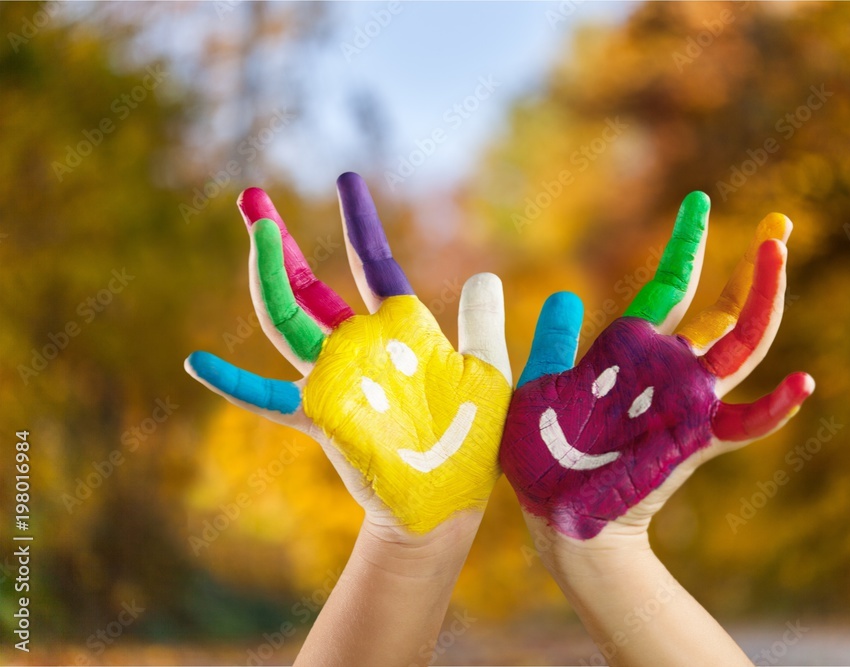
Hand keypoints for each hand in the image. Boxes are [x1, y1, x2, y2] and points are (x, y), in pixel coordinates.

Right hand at [185, 173, 511, 535]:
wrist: (450, 502)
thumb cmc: (472, 441)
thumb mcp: (485, 371)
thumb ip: (481, 324)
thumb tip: (485, 274)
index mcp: (400, 331)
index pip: (373, 264)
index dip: (359, 222)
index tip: (346, 180)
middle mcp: (360, 347)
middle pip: (308, 284)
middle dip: (279, 241)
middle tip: (250, 197)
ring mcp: (337, 378)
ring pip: (288, 319)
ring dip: (267, 277)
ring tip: (256, 230)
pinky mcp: (323, 415)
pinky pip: (269, 397)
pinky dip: (235, 382)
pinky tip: (196, 362)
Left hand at [500, 191, 813, 541]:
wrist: (551, 512)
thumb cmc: (540, 452)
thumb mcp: (541, 383)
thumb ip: (556, 342)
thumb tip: (564, 296)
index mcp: (631, 349)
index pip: (670, 285)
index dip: (687, 244)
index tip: (700, 201)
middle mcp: (666, 370)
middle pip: (723, 310)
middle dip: (753, 268)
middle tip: (780, 223)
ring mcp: (685, 403)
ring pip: (741, 347)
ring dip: (763, 303)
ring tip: (777, 254)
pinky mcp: (694, 441)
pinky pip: (744, 425)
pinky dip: (775, 408)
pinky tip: (802, 383)